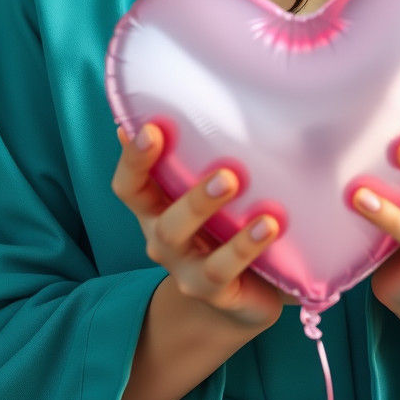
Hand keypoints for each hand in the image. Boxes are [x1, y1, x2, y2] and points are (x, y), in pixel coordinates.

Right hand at [110, 123, 295, 330]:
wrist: (246, 297)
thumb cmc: (230, 224)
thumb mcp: (219, 190)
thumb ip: (210, 154)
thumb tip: (210, 102)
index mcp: (156, 206)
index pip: (130, 182)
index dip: (133, 157)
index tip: (151, 126)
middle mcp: (160, 235)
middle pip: (150, 208)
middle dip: (171, 177)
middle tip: (217, 164)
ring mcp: (183, 266)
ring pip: (179, 236)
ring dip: (203, 204)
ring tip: (234, 181)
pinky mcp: (213, 290)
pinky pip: (222, 268)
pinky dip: (244, 244)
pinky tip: (268, 224)